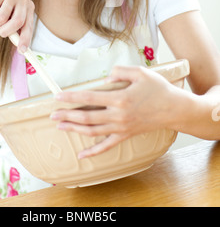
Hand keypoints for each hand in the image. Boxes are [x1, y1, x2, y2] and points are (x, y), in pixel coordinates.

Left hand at [51, 65, 177, 158]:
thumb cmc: (158, 89)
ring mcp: (121, 128)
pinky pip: (106, 146)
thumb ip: (121, 71)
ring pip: (93, 131)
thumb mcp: (140, 72)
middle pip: (86, 117)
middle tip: (52, 114)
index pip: (89, 97)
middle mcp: (118, 116)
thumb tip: (105, 77)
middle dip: (67, 115)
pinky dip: (93, 151)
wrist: (174, 109)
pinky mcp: (125, 135)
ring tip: (60, 126)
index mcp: (119, 98)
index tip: (58, 96)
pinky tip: (81, 155)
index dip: (72, 97)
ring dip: (74, 129)